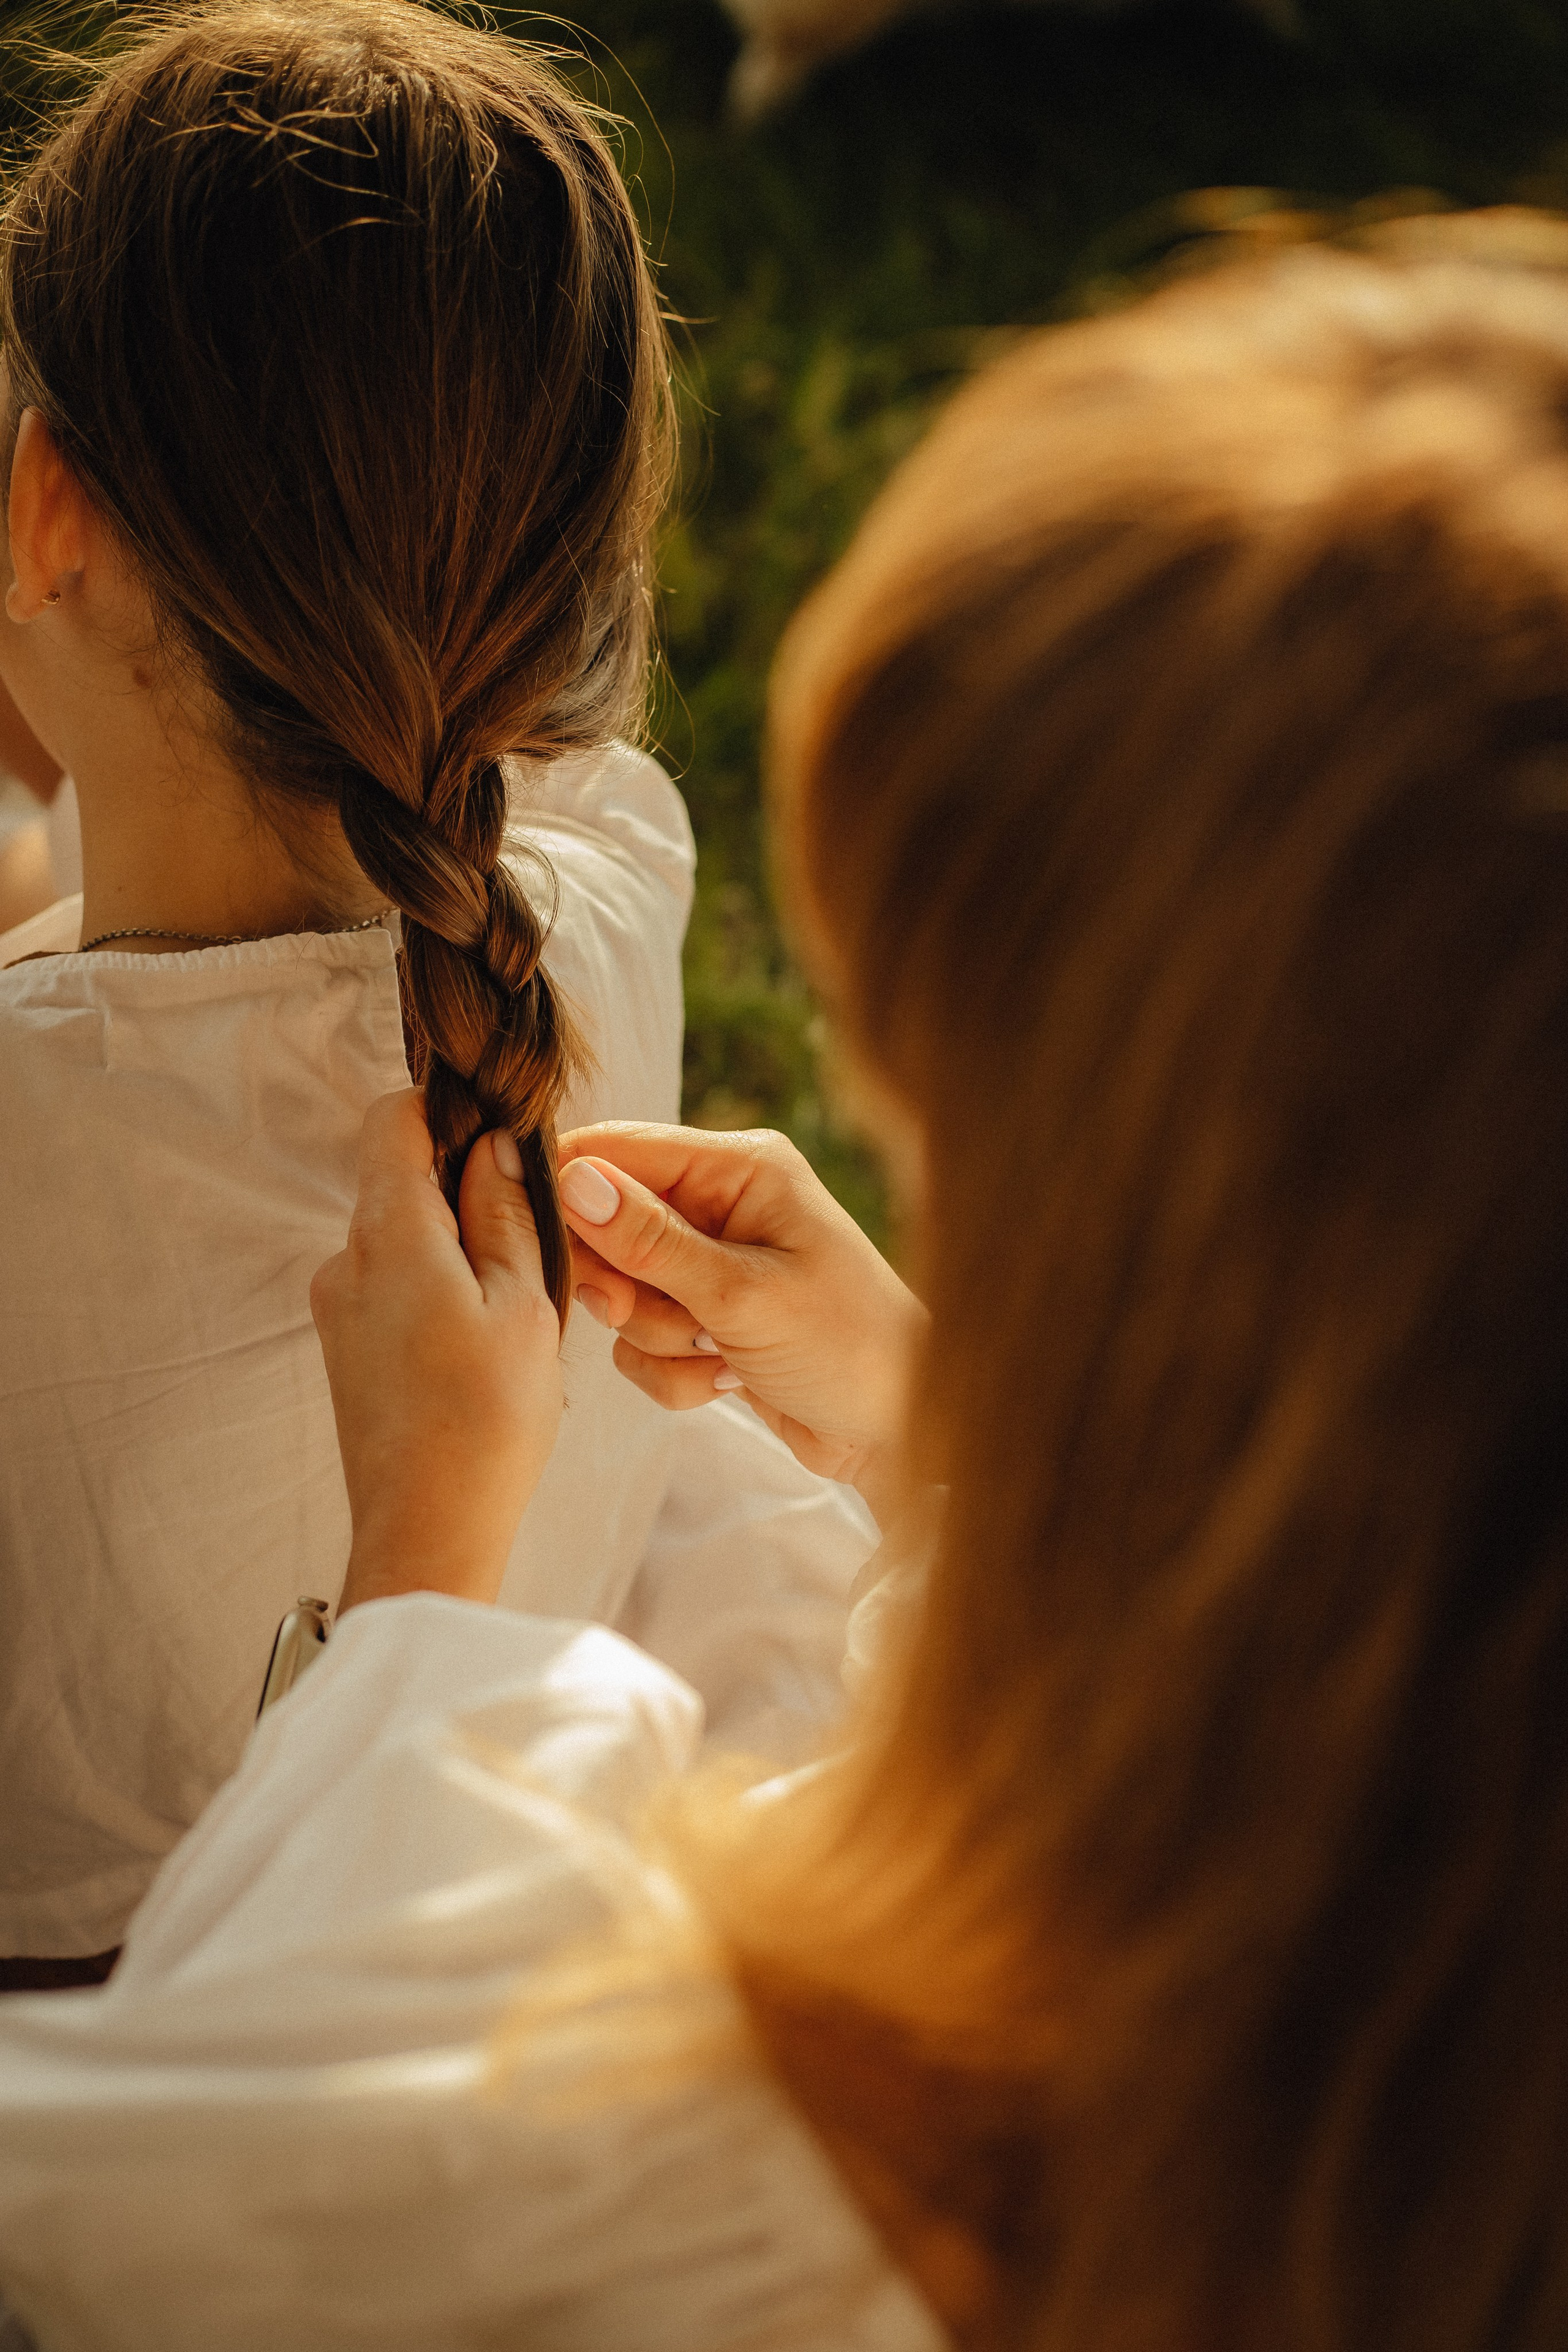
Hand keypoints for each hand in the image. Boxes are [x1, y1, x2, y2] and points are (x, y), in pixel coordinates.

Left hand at [311, 1090, 562, 1610]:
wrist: (427, 1533)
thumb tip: (493, 1144)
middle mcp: (346, 1261)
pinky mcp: (346, 1350)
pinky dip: (439, 1293)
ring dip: (458, 1251)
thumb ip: (506, 1211)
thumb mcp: (523, 1302)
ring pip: (403, 1240)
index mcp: (389, 1234)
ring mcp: (338, 1308)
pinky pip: (393, 1288)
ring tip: (514, 1312)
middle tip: (532, 1243)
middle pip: (401, 1182)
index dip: (447, 1110)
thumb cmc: (487, 1421)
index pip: (392, 1120)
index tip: (500, 1134)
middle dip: (466, 1191)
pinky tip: (483, 1346)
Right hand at [557, 1123, 923, 1520]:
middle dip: (627, 1286)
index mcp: (740, 1168)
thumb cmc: (848, 1347)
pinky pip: (644, 1343)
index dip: (571, 1192)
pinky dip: (674, 1373)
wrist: (899, 1433)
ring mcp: (714, 1265)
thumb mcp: (744, 1294)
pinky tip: (727, 1382)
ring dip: (659, 1338)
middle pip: (607, 1226)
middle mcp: (723, 1205)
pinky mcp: (708, 1320)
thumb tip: (572, 1180)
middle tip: (662, 1315)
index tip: (553, 1249)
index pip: (618, 1148)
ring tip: (721, 1354)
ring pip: (623, 1294)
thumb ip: (652, 1242)